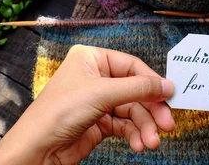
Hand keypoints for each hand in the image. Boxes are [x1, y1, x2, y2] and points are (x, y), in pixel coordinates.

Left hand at [0, 45, 174, 164]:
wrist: (37, 149)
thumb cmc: (59, 112)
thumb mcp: (102, 94)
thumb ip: (138, 88)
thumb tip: (168, 85)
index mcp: (92, 59)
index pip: (132, 66)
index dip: (152, 82)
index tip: (171, 97)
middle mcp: (95, 77)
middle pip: (135, 90)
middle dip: (151, 110)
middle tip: (167, 125)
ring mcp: (97, 101)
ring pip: (132, 111)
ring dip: (144, 127)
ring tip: (151, 142)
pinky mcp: (98, 123)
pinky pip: (124, 125)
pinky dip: (134, 135)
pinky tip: (138, 145)